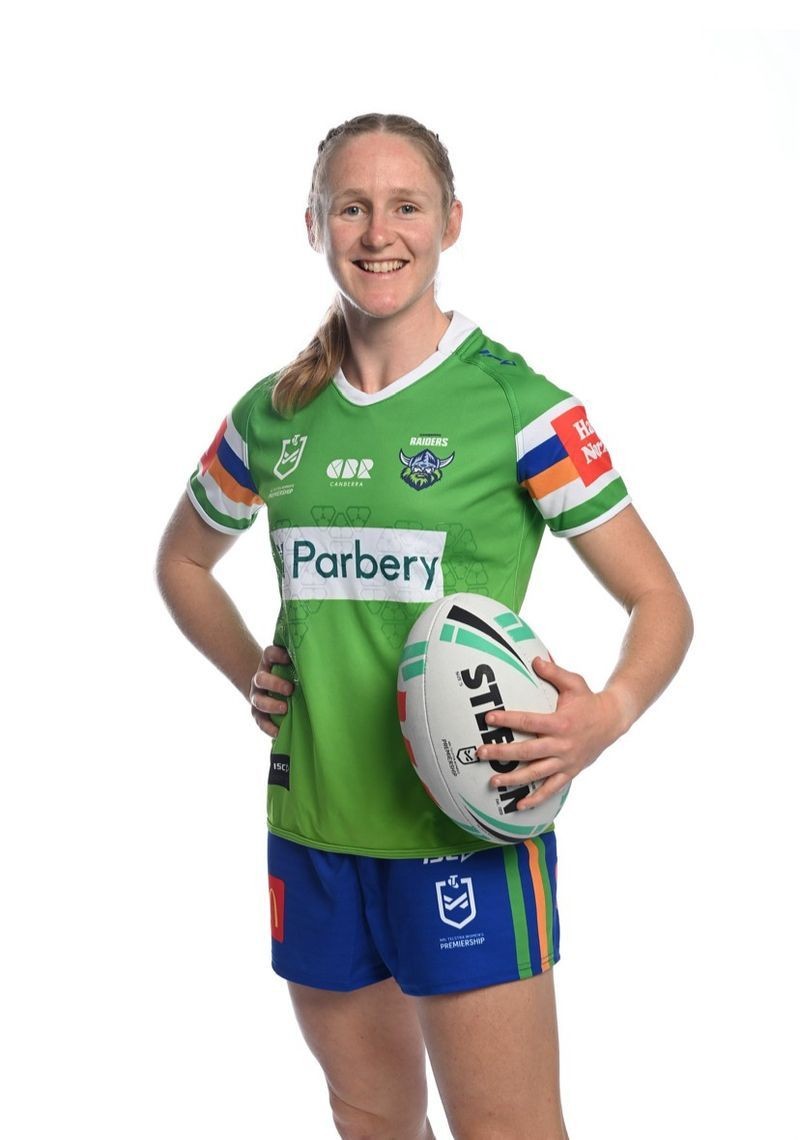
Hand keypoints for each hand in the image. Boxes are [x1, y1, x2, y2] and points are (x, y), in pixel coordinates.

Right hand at [249, 644, 294, 737]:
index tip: (289, 658)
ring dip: (271, 705)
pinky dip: (268, 727)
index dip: (277, 655)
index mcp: (269, 664)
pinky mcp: (258, 714)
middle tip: (290, 689)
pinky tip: (278, 731)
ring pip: (258, 700)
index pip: (269, 654)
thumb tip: (327, 662)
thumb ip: (302, 665)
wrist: (272, 691)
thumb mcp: (294, 668)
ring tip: (285, 709)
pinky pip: (260, 721)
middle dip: (275, 684)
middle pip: (261, 679)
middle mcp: (260, 679)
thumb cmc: (290, 677)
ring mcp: (257, 697)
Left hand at [475, 656, 626, 809]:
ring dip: (514, 780)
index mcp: (561, 723)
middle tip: (481, 753)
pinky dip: (536, 799)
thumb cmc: (588, 700)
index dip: (508, 720)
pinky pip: (552, 789)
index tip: (489, 718)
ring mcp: (566, 761)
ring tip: (493, 782)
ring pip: (537, 774)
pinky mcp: (570, 772)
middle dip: (502, 754)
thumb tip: (534, 660)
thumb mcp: (574, 683)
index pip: (529, 722)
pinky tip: (519, 806)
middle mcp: (562, 745)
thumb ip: (553, 672)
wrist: (613, 721)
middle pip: (528, 752)